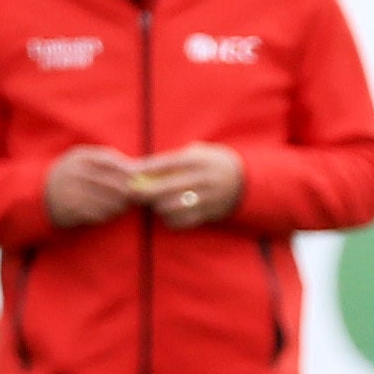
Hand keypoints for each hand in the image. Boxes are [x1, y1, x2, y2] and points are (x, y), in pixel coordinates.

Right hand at [44, 146, 140, 229]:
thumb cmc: (69, 176)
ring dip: (119, 205)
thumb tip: (134, 168)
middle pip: (112, 183)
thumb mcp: (81, 160)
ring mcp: (74, 192)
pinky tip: (110, 213)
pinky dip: (108, 214)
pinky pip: (98, 214)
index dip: (126, 170)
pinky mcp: (73, 210)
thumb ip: (104, 160)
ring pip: (107, 200)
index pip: (109, 161)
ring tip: (124, 205)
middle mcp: (76, 173)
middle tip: (135, 195)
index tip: (137, 177)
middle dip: (127, 190)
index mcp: (79, 157)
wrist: (41, 196)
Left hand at [130, 143, 245, 228]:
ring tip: (152, 202)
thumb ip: (174, 159)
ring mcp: (205, 198)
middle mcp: (201, 179)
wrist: (243, 180)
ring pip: (170, 207)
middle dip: (144, 191)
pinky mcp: (206, 214)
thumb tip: (145, 168)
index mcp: (197, 160)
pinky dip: (169, 219)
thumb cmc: (211, 163)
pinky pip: (181, 221)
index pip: (166, 164)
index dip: (146, 169)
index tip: (130, 172)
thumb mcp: (197, 153)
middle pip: (164, 188)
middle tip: (131, 192)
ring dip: (157, 206)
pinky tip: (167, 213)